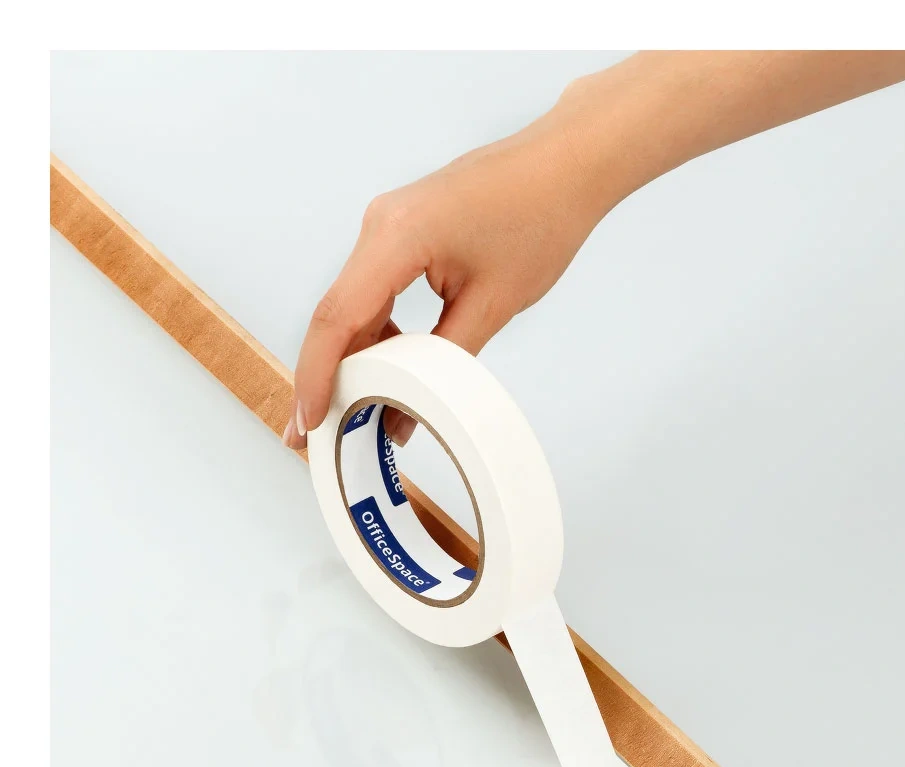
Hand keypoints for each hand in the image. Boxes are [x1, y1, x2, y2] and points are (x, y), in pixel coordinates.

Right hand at [285, 117, 605, 448]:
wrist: (566, 165)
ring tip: (356, 410)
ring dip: (353, 357)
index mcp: (396, 237)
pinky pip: (376, 289)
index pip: (337, 318)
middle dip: (324, 375)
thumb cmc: (539, 220)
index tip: (308, 422)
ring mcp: (388, 225)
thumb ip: (444, 359)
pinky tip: (388, 370)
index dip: (316, 375)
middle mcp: (380, 225)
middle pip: (336, 314)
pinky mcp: (404, 231)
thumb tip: (410, 406)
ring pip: (354, 305)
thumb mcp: (491, 306)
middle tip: (315, 433)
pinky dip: (377, 333)